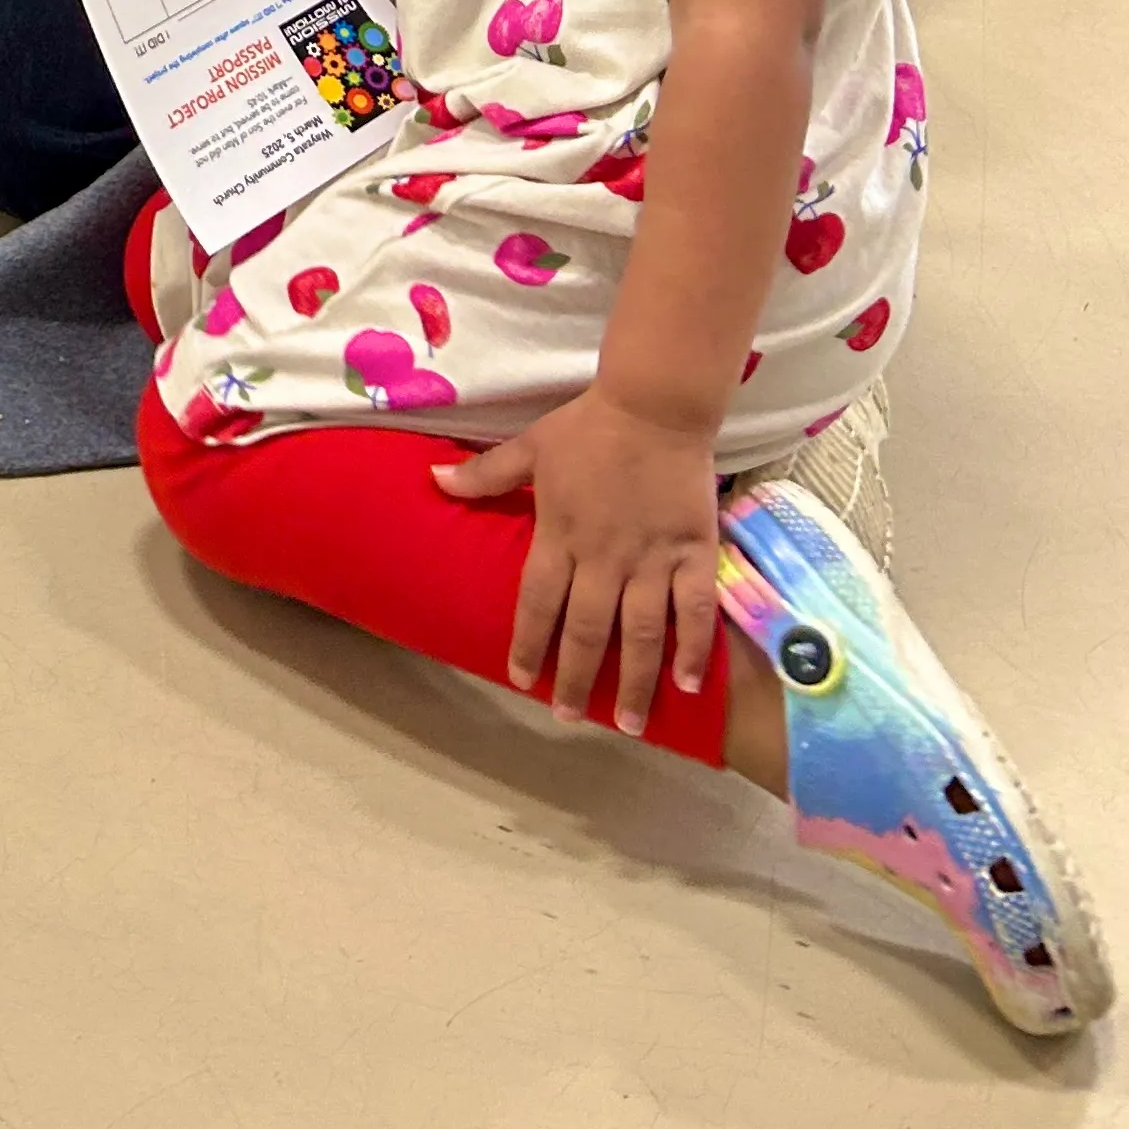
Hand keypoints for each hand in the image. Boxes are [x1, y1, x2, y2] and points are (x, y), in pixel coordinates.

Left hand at [436, 387, 723, 735]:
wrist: (653, 404)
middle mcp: (603, 557)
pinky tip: (688, 685)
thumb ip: (486, 474)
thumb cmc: (588, 427)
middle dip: (577, 679)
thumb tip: (434, 480)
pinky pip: (694, 611)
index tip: (521, 679)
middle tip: (571, 718)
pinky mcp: (692, 553)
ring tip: (630, 724)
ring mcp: (651, 559)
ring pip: (640, 633)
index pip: (537, 602)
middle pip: (586, 629)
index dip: (528, 642)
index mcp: (559, 534)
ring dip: (635, 682)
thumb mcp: (530, 446)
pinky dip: (693, 649)